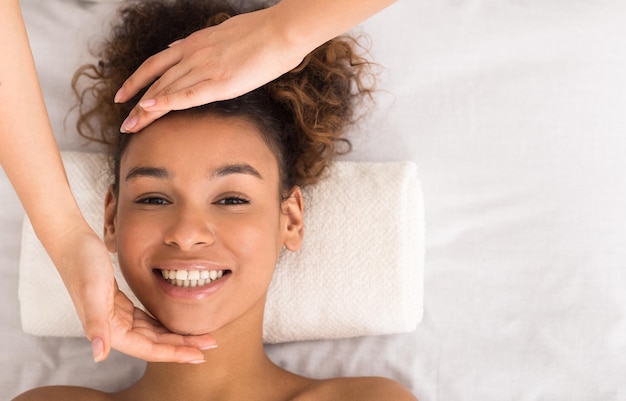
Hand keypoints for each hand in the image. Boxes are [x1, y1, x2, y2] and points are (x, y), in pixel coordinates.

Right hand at [58, 228, 215, 362]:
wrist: (71, 242)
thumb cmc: (82, 263)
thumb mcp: (92, 291)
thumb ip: (95, 325)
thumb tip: (98, 354)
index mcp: (109, 330)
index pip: (149, 349)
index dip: (174, 353)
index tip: (199, 355)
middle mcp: (112, 328)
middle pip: (154, 344)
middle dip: (182, 346)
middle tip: (211, 344)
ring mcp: (116, 317)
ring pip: (152, 333)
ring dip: (175, 336)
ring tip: (200, 336)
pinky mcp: (118, 304)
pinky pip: (146, 320)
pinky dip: (162, 323)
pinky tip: (176, 323)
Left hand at [115, 7, 305, 132]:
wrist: (282, 30)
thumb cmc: (262, 32)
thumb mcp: (223, 31)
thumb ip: (200, 42)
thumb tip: (181, 45)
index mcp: (195, 43)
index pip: (157, 64)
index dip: (138, 80)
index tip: (125, 95)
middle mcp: (194, 54)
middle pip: (157, 81)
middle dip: (137, 103)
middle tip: (124, 123)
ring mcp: (206, 68)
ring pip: (167, 90)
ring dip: (146, 110)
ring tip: (130, 127)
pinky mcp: (221, 82)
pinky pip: (188, 95)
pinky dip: (166, 101)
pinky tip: (149, 108)